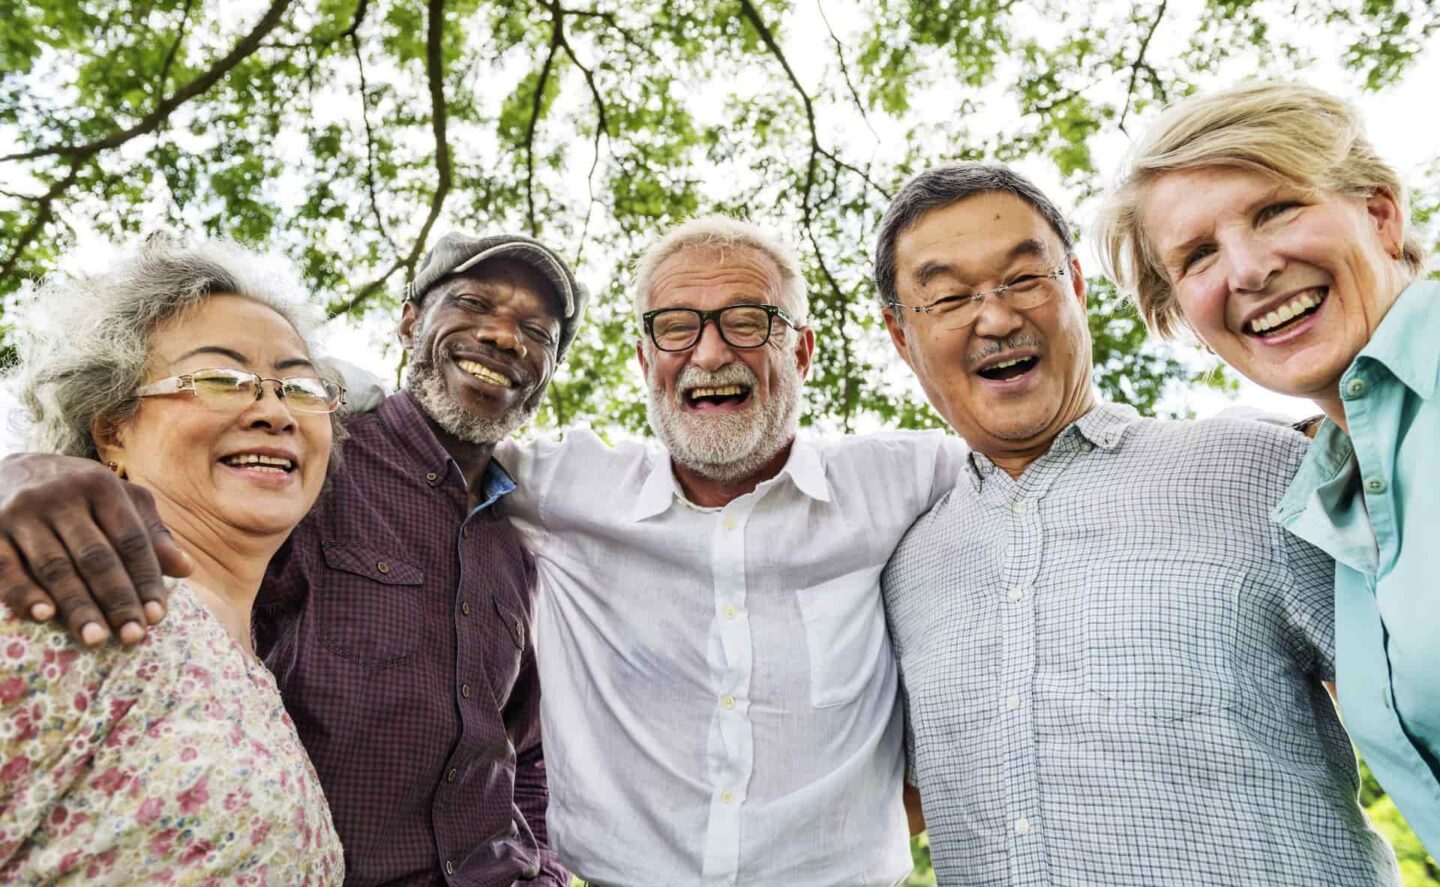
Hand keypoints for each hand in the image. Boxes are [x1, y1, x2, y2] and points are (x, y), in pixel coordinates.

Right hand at [0, 453, 192, 645]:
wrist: (6, 469)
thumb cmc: (76, 493)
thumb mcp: (117, 499)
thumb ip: (150, 532)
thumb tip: (186, 569)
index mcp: (100, 486)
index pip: (131, 540)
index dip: (146, 579)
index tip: (158, 616)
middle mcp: (61, 496)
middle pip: (96, 556)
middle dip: (117, 599)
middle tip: (133, 636)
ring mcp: (22, 513)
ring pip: (55, 566)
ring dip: (77, 606)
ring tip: (97, 638)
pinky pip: (7, 568)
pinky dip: (24, 594)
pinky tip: (44, 616)